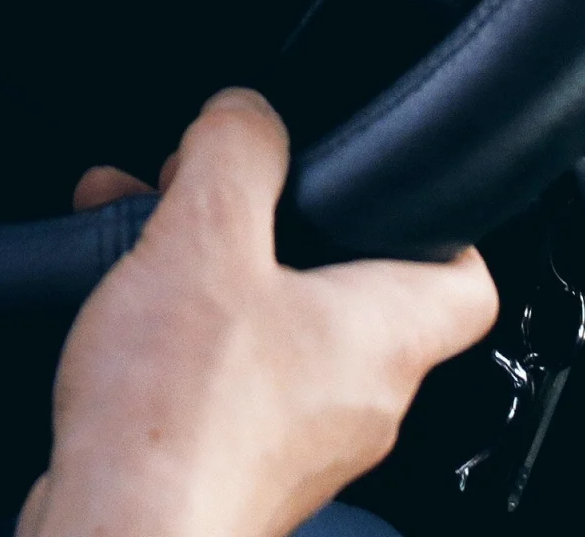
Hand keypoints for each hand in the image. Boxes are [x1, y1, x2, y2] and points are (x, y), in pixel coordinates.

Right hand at [18, 89, 500, 536]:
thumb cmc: (178, 422)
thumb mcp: (204, 240)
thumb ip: (236, 154)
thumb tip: (248, 113)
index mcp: (385, 337)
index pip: (467, 279)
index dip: (437, 222)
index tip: (387, 186)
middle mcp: (359, 400)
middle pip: (348, 294)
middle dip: (272, 231)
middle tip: (215, 195)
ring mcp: (300, 445)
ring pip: (274, 332)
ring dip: (211, 276)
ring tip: (142, 237)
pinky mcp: (237, 470)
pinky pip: (225, 381)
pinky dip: (180, 336)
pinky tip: (117, 313)